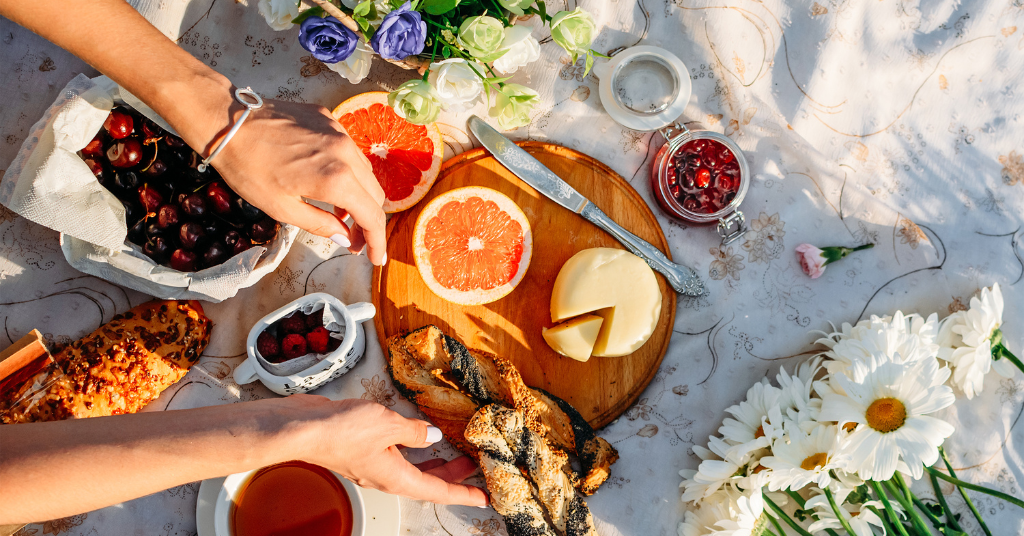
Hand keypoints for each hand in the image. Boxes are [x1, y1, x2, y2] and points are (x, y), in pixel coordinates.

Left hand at [196, 98, 386, 264]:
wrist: (227, 120)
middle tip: (354, 240)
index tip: (375, 258)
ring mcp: (339, 132)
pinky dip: (347, 171)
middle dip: (369, 221)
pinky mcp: (329, 119)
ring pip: (366, 172)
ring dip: (359, 196)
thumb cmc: (247, 168)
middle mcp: (345, 153)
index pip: (372, 216)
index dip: (376, 241)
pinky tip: (327, 180)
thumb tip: (344, 238)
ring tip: (339, 213)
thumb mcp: (281, 208)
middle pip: (375, 195)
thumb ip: (320, 225)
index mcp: (336, 179)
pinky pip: (349, 151)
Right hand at [284, 395, 487, 505]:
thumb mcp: (388, 425)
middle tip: (472, 467)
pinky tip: (416, 434)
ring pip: (411, 468)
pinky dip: (412, 448)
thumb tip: (431, 436)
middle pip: (426, 482)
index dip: (463, 494)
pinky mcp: (362, 451)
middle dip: (451, 476)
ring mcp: (373, 465)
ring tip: (451, 451)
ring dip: (433, 463)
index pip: (438, 492)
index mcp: (396, 477)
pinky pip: (396, 454)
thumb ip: (414, 431)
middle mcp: (385, 476)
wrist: (302, 428)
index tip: (482, 498)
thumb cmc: (340, 431)